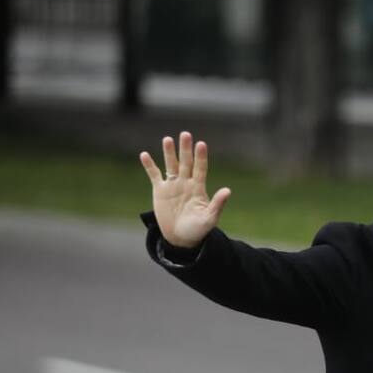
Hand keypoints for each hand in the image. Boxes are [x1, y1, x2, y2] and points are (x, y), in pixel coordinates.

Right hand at [139, 130, 231, 248]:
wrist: (181, 238)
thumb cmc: (198, 229)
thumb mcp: (210, 218)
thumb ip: (218, 204)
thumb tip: (228, 190)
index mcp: (199, 187)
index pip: (200, 168)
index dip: (201, 157)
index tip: (201, 144)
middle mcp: (186, 182)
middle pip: (186, 162)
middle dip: (185, 149)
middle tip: (185, 134)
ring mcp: (173, 185)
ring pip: (170, 165)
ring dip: (169, 153)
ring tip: (168, 139)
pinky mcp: (160, 191)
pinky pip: (154, 175)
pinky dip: (149, 166)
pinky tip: (144, 155)